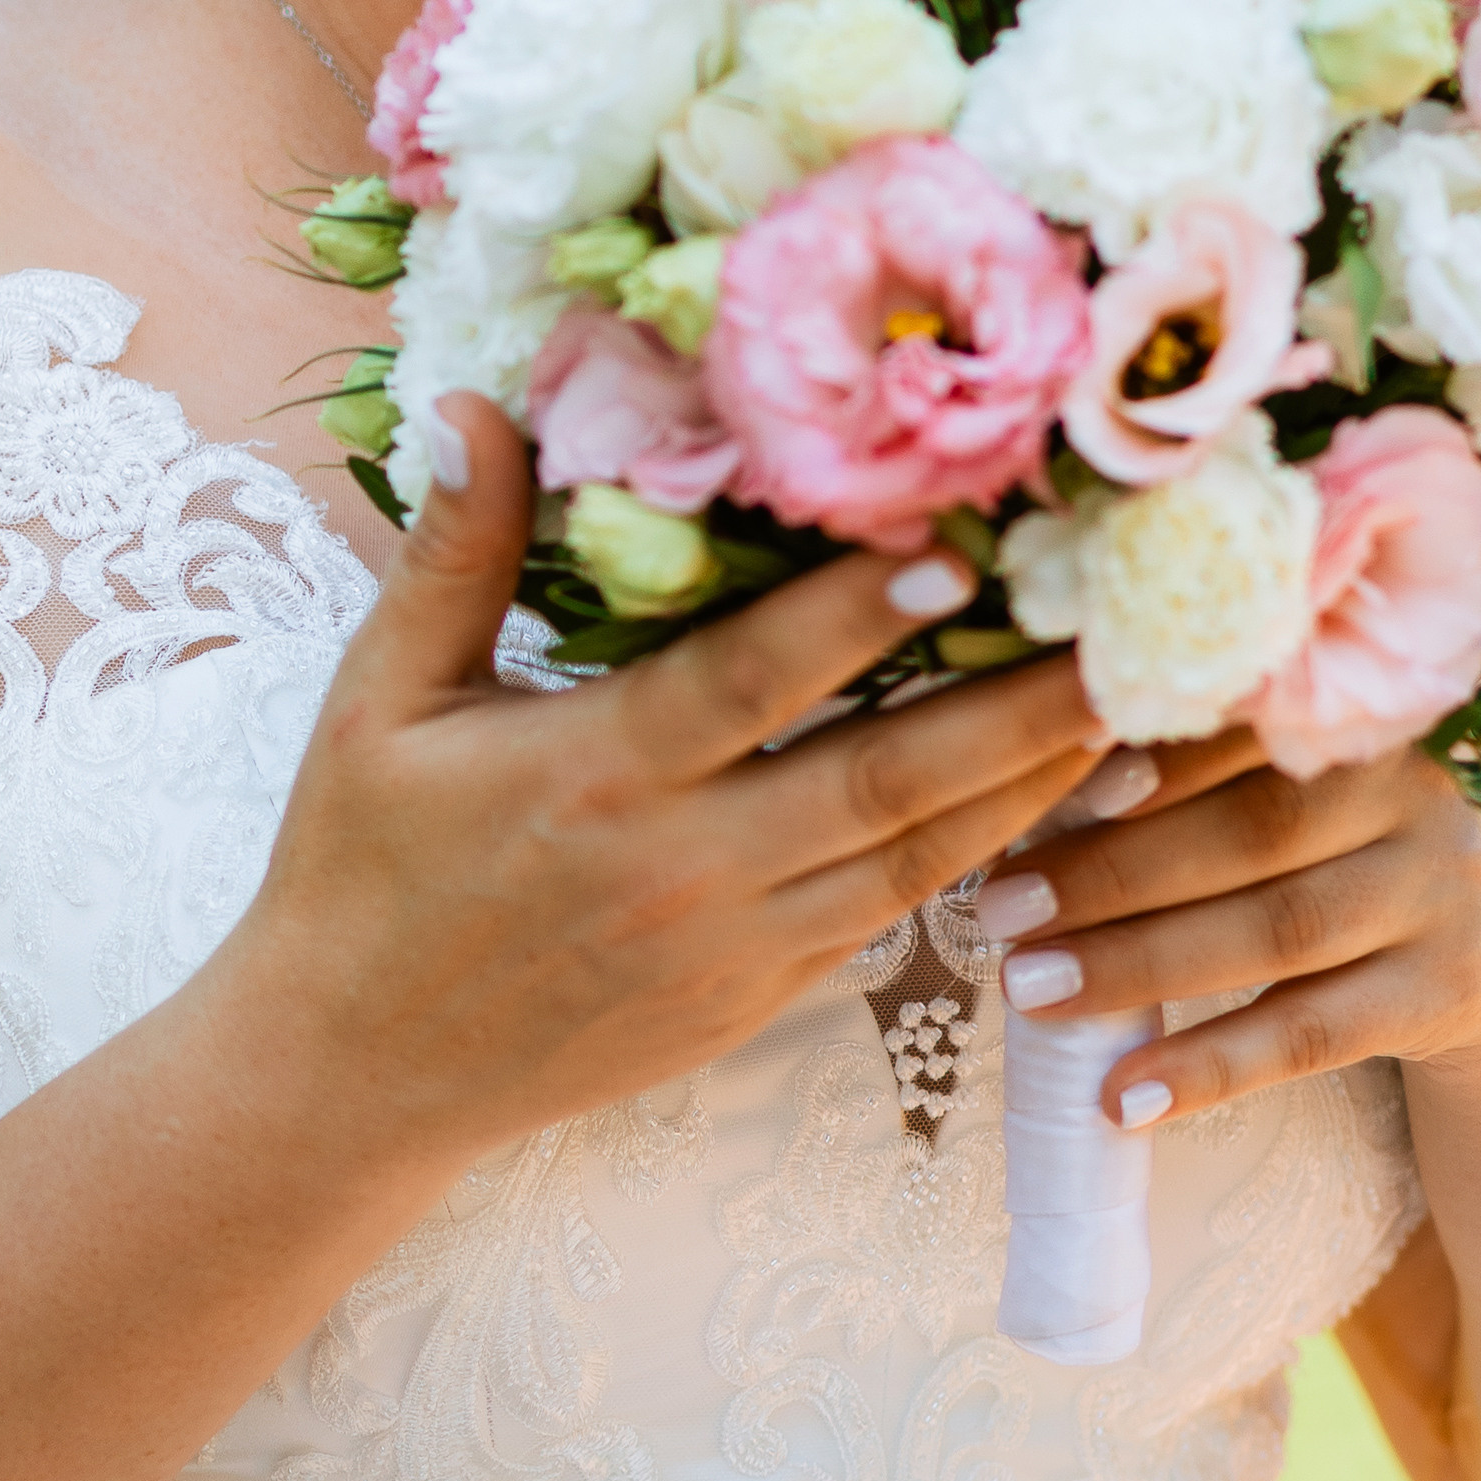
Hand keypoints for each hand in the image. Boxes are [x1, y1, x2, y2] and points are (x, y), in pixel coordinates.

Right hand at [233, 399, 1106, 1179]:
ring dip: (1029, 780)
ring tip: (1132, 700)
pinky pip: (890, 916)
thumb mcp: (378, 700)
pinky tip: (1051, 793)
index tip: (957, 552)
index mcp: (593, 774)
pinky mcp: (755, 1002)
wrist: (348, 1078)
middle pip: (880, 779)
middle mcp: (682, 866)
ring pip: (916, 857)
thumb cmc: (359, 866)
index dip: (858, 620)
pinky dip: (979, 853)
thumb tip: (478, 402)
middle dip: (1013, 707)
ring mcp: (732, 948)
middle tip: (1122, 630)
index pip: (751, 683)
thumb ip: (453, 551)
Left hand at [972, 728, 1480, 1124]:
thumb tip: (1031, 766)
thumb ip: (1201, 760)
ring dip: (1140, 964)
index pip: (1241, 727)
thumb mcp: (1295, 778)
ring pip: (1276, 933)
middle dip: (1112, 871)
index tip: (1042, 779)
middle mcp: (1410, 793)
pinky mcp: (1446, 995)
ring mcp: (1440, 895)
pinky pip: (1311, 1035)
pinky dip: (1211, 1066)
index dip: (1146, 756)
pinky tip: (1122, 1095)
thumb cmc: (1336, 840)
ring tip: (1029, 989)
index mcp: (1355, 713)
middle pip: (1251, 832)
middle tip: (997, 905)